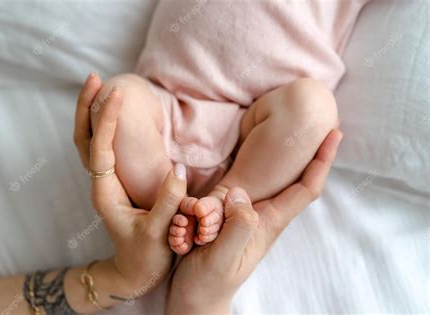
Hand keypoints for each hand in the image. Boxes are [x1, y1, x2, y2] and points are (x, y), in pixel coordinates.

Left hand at [73, 73, 185, 305]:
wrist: (136, 271)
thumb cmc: (147, 255)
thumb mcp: (160, 231)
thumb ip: (168, 200)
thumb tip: (177, 167)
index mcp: (107, 194)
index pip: (100, 149)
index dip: (106, 121)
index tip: (116, 96)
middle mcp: (101, 184)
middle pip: (84, 140)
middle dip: (87, 108)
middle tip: (95, 79)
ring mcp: (107, 183)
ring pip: (90, 142)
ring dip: (92, 114)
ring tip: (99, 87)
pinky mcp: (116, 183)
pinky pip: (103, 148)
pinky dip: (104, 126)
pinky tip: (113, 114)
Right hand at [167, 129, 342, 313]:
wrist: (192, 299)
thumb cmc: (210, 284)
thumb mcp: (223, 259)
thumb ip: (238, 227)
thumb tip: (241, 194)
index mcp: (268, 223)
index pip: (305, 188)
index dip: (322, 160)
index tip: (334, 134)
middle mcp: (258, 215)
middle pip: (284, 179)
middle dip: (293, 154)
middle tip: (303, 125)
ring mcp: (239, 215)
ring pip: (239, 186)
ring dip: (212, 197)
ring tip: (193, 226)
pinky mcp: (220, 216)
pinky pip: (215, 198)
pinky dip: (199, 202)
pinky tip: (188, 216)